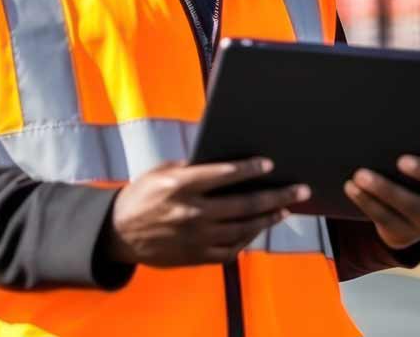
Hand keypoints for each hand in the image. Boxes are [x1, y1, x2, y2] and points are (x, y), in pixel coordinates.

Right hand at [107, 157, 310, 266]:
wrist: (119, 233)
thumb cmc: (142, 194)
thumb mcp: (162, 171)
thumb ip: (193, 168)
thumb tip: (227, 163)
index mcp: (180, 185)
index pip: (223, 174)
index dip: (249, 168)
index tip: (270, 164)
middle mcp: (190, 212)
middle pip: (243, 204)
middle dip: (276, 195)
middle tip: (300, 190)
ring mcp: (195, 238)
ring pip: (243, 228)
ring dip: (268, 217)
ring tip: (286, 208)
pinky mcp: (196, 256)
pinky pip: (232, 249)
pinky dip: (249, 237)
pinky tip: (260, 227)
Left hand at [344, 131, 419, 249]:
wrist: (419, 211)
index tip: (401, 160)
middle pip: (411, 203)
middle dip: (384, 189)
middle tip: (360, 173)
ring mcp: (418, 230)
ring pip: (391, 216)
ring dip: (368, 199)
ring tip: (351, 183)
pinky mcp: (400, 237)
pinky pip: (380, 221)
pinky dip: (365, 205)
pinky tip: (351, 191)